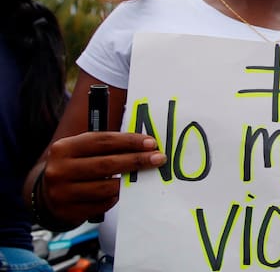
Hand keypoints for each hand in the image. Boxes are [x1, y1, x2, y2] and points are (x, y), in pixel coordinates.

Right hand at [40, 132, 165, 225]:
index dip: (129, 141)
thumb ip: (108, 145)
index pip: (103, 142)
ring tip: (141, 177)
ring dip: (128, 183)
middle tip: (159, 159)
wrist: (47, 194)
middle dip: (136, 161)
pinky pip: (102, 205)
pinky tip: (120, 192)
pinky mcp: (68, 211)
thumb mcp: (83, 150)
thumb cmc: (77, 165)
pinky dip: (115, 198)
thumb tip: (146, 143)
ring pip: (106, 188)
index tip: (152, 143)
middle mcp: (59, 170)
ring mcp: (61, 193)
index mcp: (64, 148)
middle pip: (107, 165)